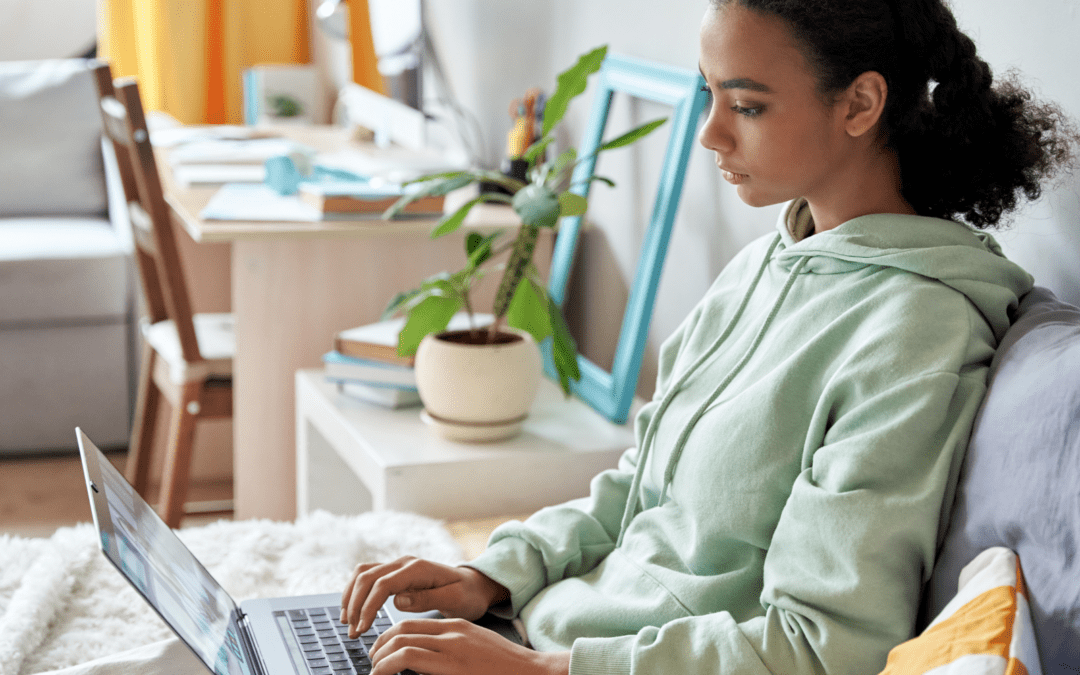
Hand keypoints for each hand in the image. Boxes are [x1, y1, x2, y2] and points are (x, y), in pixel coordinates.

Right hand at [340, 556, 507, 637]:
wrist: (475, 585)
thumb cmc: (467, 594)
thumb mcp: (454, 600)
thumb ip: (427, 599)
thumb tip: (398, 600)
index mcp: (417, 568)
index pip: (382, 584)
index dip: (368, 606)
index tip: (362, 628)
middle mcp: (405, 563)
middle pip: (367, 576)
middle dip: (354, 604)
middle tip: (352, 632)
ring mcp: (399, 566)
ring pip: (363, 574)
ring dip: (351, 597)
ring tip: (348, 623)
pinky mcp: (396, 573)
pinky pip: (369, 577)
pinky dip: (356, 592)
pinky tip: (354, 611)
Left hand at [369, 618, 569, 674]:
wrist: (532, 674)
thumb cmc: (503, 670)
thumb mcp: (474, 652)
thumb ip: (449, 653)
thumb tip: (423, 663)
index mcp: (457, 628)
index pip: (412, 625)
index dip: (389, 637)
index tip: (381, 653)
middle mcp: (452, 632)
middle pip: (402, 630)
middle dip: (380, 646)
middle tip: (372, 661)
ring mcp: (452, 647)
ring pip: (402, 642)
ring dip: (380, 657)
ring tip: (374, 669)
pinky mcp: (452, 664)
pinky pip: (410, 657)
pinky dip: (388, 665)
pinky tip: (382, 674)